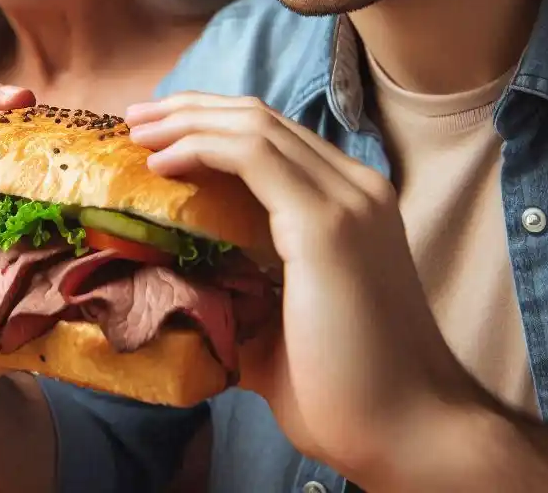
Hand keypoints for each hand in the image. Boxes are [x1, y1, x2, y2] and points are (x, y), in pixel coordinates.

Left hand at [127, 92, 483, 487]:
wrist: (412, 437)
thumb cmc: (345, 392)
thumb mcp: (275, 325)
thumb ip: (236, 291)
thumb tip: (176, 286)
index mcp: (348, 202)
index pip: (272, 135)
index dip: (209, 122)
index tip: (156, 133)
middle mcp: (353, 187)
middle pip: (258, 117)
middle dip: (189, 109)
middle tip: (135, 117)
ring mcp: (345, 199)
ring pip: (254, 124)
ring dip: (187, 120)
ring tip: (138, 131)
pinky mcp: (326, 222)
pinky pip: (252, 155)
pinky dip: (201, 147)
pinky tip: (162, 162)